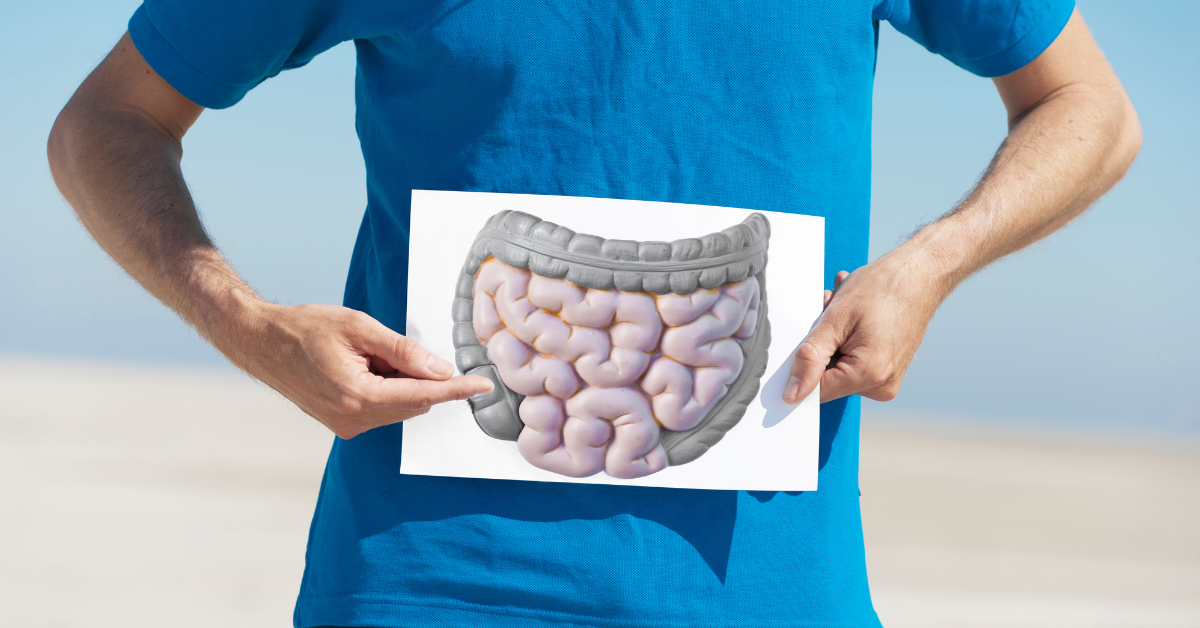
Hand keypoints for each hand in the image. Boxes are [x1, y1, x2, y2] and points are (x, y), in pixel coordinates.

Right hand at [229, 302, 492, 438]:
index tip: (482, 386)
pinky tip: (362, 366)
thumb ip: (404, 351)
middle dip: (418, 375)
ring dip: (399, 381)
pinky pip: (382, 409)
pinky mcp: (342, 424)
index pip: (422, 394)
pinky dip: (385, 388)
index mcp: (358, 395)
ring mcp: (346, 425)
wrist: (260, 342)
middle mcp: (353, 419)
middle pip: (413, 402)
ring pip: (399, 406)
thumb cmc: (304, 328)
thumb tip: (440, 370)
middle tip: (386, 345)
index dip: (456, 389)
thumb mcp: (359, 327)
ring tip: (364, 354)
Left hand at [782, 251, 943, 403]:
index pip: (816, 392)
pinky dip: (846, 340)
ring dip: (833, 338)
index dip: (801, 365)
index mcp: (869, 375)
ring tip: (846, 309)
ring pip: (838, 367)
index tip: (807, 338)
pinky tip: (855, 318)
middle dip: (821, 345)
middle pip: (827, 378)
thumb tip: (792, 393)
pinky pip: (853, 362)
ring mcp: (886, 380)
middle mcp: (881, 386)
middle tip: (830, 311)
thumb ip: (810, 357)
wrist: (921, 274)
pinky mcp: (887, 372)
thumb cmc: (884, 287)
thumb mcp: (836, 317)